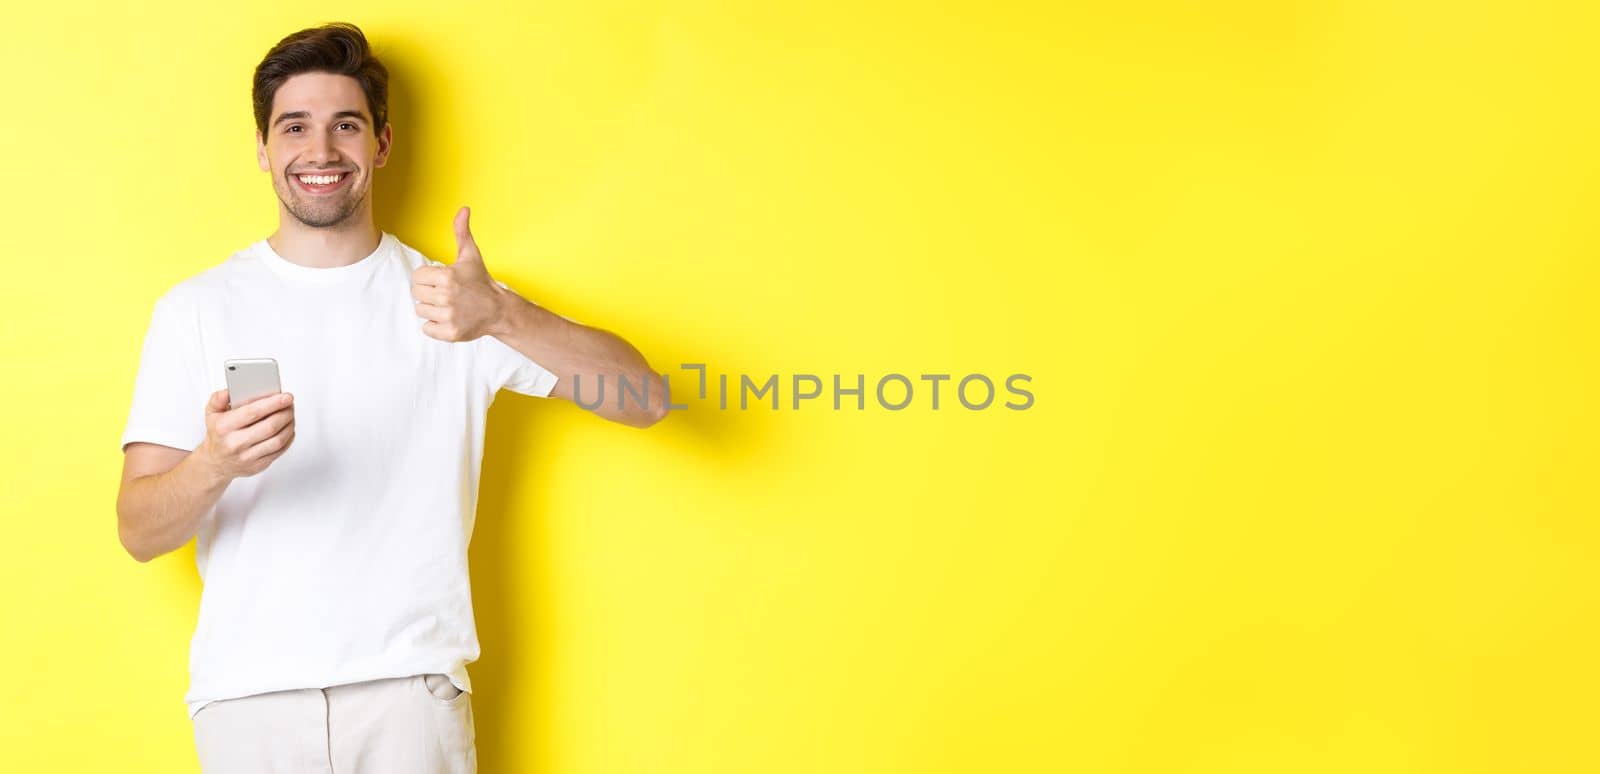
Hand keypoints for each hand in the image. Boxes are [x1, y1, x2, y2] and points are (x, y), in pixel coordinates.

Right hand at [196, 389, 295, 480]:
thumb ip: (218, 398)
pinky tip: (288, 428)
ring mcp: (247, 456)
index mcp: (224, 427)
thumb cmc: (218, 434)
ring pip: (278, 439)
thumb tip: (230, 390)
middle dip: (285, 412)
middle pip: (270, 426)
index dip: (273, 403)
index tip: (286, 396)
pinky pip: (279, 450)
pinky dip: (288, 437)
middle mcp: (235, 443)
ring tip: (290, 414)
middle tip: (290, 403)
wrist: (215, 462)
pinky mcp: (258, 466)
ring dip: (289, 424)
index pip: (253, 412)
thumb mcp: (211, 413)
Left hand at [411, 206, 507, 341]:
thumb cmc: (481, 281)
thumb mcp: (471, 255)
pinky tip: (449, 318)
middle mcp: (446, 296)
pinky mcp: (450, 332)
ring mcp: (448, 315)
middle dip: (429, 293)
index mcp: (446, 276)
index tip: (441, 281)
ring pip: (420, 310)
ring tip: (448, 306)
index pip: (416, 277)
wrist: (499, 310)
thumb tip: (464, 209)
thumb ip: (462, 232)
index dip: (427, 278)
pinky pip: (426, 328)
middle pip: (417, 294)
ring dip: (431, 309)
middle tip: (446, 294)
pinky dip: (435, 326)